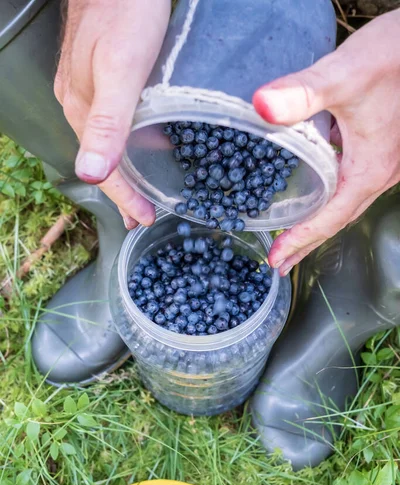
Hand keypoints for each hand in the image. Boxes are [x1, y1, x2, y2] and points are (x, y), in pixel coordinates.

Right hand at [55, 0, 169, 228]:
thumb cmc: (123, 15)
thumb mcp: (120, 71)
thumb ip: (108, 122)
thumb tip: (92, 173)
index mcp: (83, 111)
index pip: (104, 169)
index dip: (124, 198)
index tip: (143, 220)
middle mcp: (80, 106)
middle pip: (102, 161)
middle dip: (122, 192)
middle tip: (140, 216)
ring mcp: (86, 91)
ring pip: (106, 144)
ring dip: (123, 172)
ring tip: (140, 193)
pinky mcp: (97, 78)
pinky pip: (110, 123)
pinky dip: (125, 144)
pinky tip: (138, 146)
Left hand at [253, 10, 399, 275]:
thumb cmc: (395, 57)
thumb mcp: (343, 76)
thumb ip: (302, 93)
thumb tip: (260, 107)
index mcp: (370, 169)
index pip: (329, 219)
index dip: (301, 241)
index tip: (277, 260)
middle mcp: (380, 173)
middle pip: (338, 219)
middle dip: (308, 242)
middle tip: (281, 263)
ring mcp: (385, 162)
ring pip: (346, 203)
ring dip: (319, 221)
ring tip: (294, 237)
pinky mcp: (384, 147)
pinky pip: (353, 183)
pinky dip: (330, 195)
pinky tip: (316, 187)